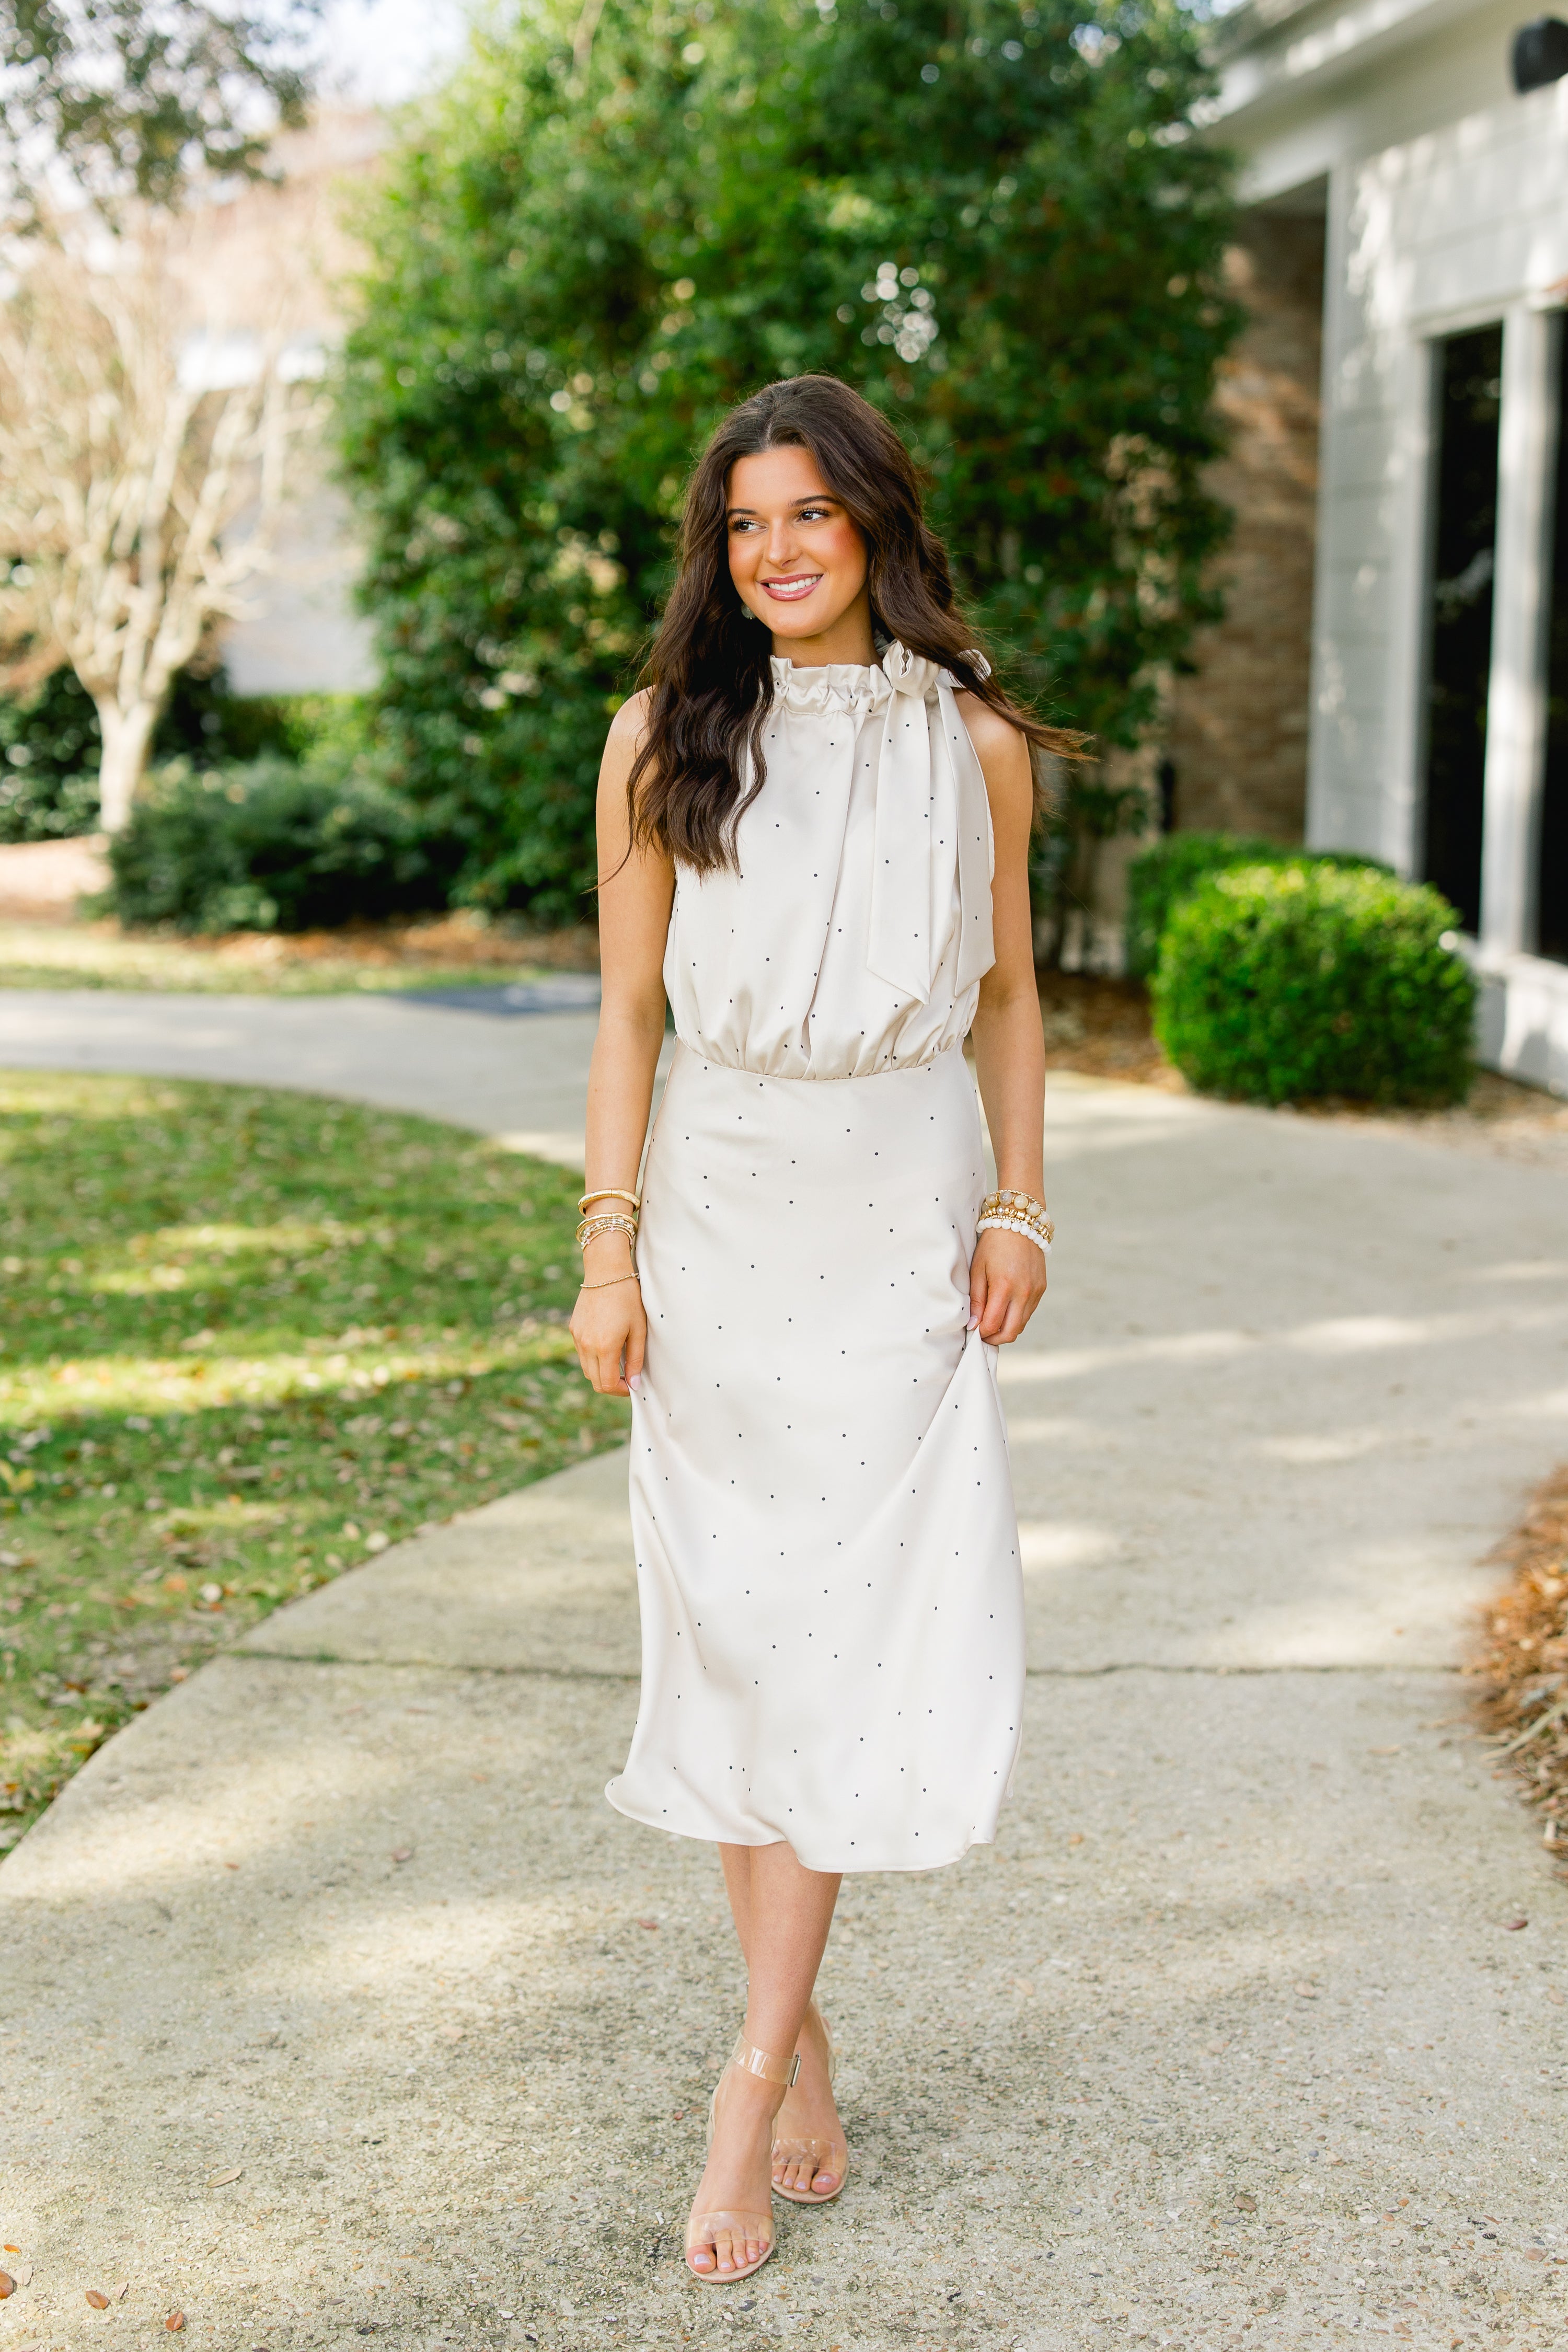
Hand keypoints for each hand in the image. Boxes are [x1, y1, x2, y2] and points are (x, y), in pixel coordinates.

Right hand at [570, 1267, 646, 1396]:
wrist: (606, 1271)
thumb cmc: (628, 1298)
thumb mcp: (638, 1329)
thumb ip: (636, 1359)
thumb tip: (635, 1384)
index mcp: (604, 1347)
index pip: (607, 1384)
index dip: (621, 1391)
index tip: (632, 1386)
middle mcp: (586, 1345)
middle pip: (594, 1381)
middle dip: (611, 1385)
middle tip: (627, 1378)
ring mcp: (577, 1337)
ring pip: (587, 1368)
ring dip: (601, 1372)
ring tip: (618, 1362)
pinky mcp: (573, 1328)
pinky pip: (582, 1352)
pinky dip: (593, 1357)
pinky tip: (607, 1345)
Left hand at [968, 1225, 1046, 1344]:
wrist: (1019, 1222)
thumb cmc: (993, 1244)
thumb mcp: (978, 1269)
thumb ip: (976, 1299)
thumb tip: (973, 1325)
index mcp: (1005, 1288)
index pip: (992, 1325)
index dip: (980, 1333)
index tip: (972, 1330)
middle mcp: (1024, 1293)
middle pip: (1010, 1333)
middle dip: (994, 1338)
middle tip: (982, 1333)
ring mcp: (1036, 1292)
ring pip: (1021, 1325)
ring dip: (1006, 1329)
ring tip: (992, 1320)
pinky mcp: (1042, 1289)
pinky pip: (1028, 1312)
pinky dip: (1016, 1316)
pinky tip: (1005, 1307)